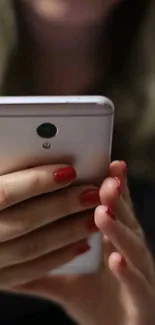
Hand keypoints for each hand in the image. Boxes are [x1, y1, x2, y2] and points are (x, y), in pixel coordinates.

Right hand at [0, 164, 99, 287]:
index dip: (37, 181)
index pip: (4, 193)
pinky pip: (29, 272)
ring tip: (94, 218)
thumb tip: (35, 148)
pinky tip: (80, 245)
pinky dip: (57, 259)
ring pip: (31, 249)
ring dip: (67, 233)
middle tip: (93, 192)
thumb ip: (5, 172)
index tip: (68, 170)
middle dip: (62, 206)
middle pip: (24, 221)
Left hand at [14, 161, 154, 324]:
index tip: (105, 164)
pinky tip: (114, 260)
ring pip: (132, 247)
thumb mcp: (67, 281)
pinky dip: (126, 271)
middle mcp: (130, 252)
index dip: (111, 187)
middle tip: (106, 177)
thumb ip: (41, 269)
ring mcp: (140, 274)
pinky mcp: (143, 300)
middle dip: (116, 198)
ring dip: (119, 228)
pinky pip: (136, 283)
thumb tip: (9, 260)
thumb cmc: (97, 301)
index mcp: (113, 242)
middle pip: (125, 220)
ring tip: (102, 211)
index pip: (114, 208)